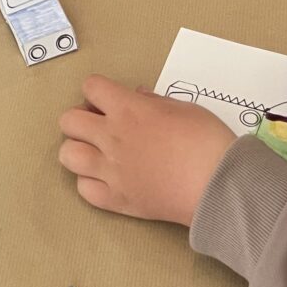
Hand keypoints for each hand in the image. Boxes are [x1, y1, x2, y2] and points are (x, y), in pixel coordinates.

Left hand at [58, 75, 233, 226]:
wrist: (219, 186)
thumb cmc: (208, 142)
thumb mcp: (184, 108)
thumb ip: (153, 102)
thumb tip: (137, 98)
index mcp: (127, 109)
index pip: (90, 86)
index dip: (98, 91)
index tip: (109, 101)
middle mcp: (111, 137)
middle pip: (68, 121)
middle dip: (81, 119)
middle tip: (100, 126)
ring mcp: (110, 170)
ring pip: (67, 155)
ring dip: (79, 151)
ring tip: (98, 154)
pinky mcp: (117, 200)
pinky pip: (84, 190)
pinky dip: (91, 183)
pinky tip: (107, 180)